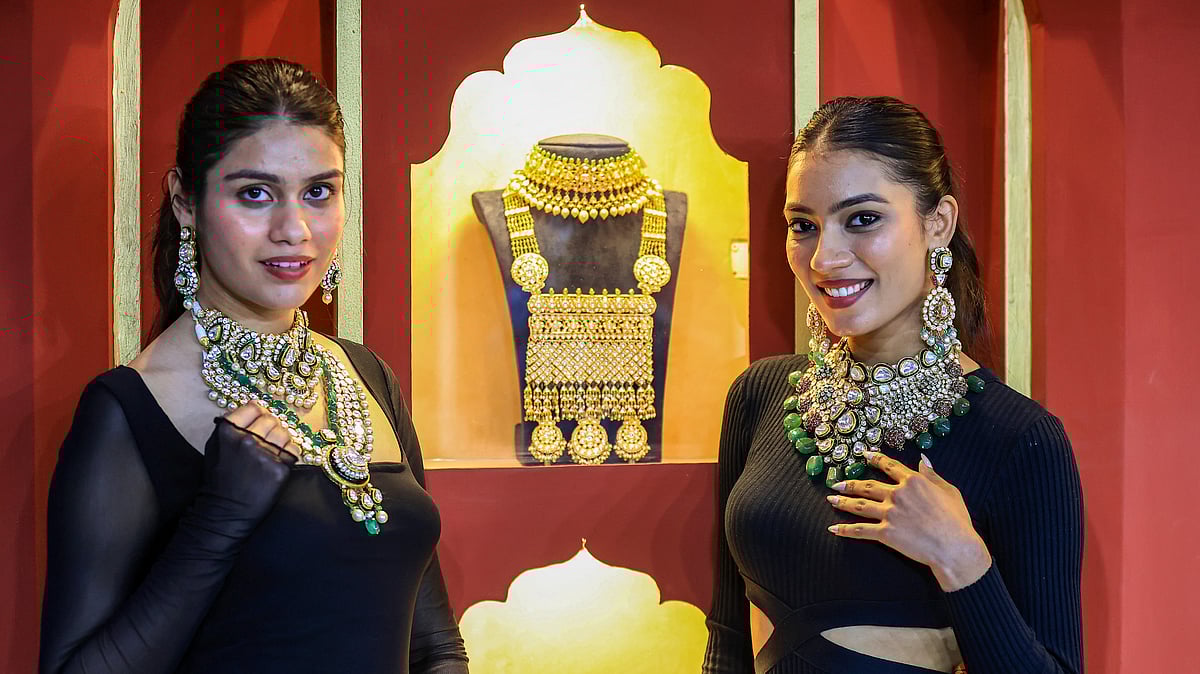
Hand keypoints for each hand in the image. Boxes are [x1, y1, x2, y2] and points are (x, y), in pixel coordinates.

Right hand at [200, 403, 298, 523]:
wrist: (226, 511)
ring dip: (281, 439)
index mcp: (228, 432)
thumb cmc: (219, 480)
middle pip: (270, 419)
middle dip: (270, 427)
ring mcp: (264, 455)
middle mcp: (247, 440)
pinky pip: (294, 450)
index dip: (257, 413)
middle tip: (266, 439)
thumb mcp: (215, 447)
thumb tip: (250, 405)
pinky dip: (289, 453)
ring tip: (271, 451)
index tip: (259, 420)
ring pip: (284, 433)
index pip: (253, 408)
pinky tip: (278, 462)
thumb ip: (230, 425)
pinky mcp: (279, 470)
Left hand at [826, 451, 991, 590]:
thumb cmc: (957, 520)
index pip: (889, 466)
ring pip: (860, 505)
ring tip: (831, 500)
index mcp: (913, 481)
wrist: (955, 547)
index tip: (864, 454)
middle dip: (850, 484)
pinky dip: (845, 530)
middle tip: (837, 484)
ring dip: (843, 502)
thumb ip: (932, 475)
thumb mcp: (949, 491)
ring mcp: (890, 513)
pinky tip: (833, 528)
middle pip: (868, 486)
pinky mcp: (886, 533)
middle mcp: (898, 494)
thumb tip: (922, 459)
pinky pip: (861, 530)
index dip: (875, 459)